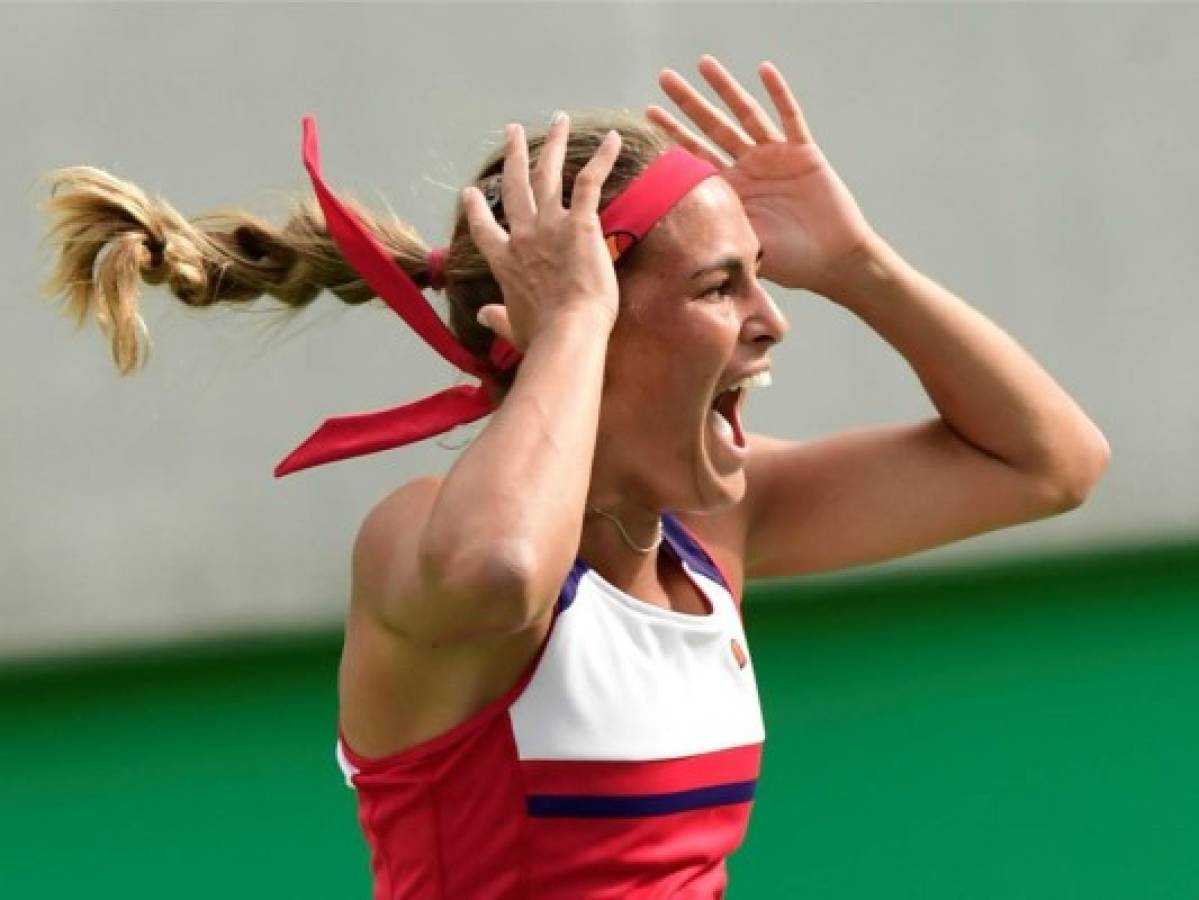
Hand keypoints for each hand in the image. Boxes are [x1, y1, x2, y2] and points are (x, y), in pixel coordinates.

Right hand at [463, 115, 621, 350]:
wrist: (568, 333)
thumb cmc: (542, 337)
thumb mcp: (514, 328)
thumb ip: (498, 319)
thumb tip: (482, 316)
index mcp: (504, 262)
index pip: (484, 230)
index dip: (476, 210)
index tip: (472, 192)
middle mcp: (523, 236)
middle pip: (515, 186)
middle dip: (514, 155)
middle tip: (513, 132)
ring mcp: (550, 226)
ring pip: (548, 174)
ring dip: (553, 144)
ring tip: (558, 120)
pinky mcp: (580, 223)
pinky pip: (590, 182)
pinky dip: (602, 159)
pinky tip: (613, 139)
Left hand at [648, 55, 877, 295]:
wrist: (831, 260)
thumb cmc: (788, 261)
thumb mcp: (744, 249)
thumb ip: (715, 243)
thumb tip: (673, 260)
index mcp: (732, 189)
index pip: (695, 155)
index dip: (673, 133)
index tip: (648, 112)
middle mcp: (750, 167)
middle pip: (713, 127)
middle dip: (689, 102)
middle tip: (664, 77)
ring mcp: (776, 156)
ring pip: (746, 114)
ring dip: (726, 88)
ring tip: (703, 63)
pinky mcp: (803, 152)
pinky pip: (789, 118)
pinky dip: (778, 94)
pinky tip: (763, 70)